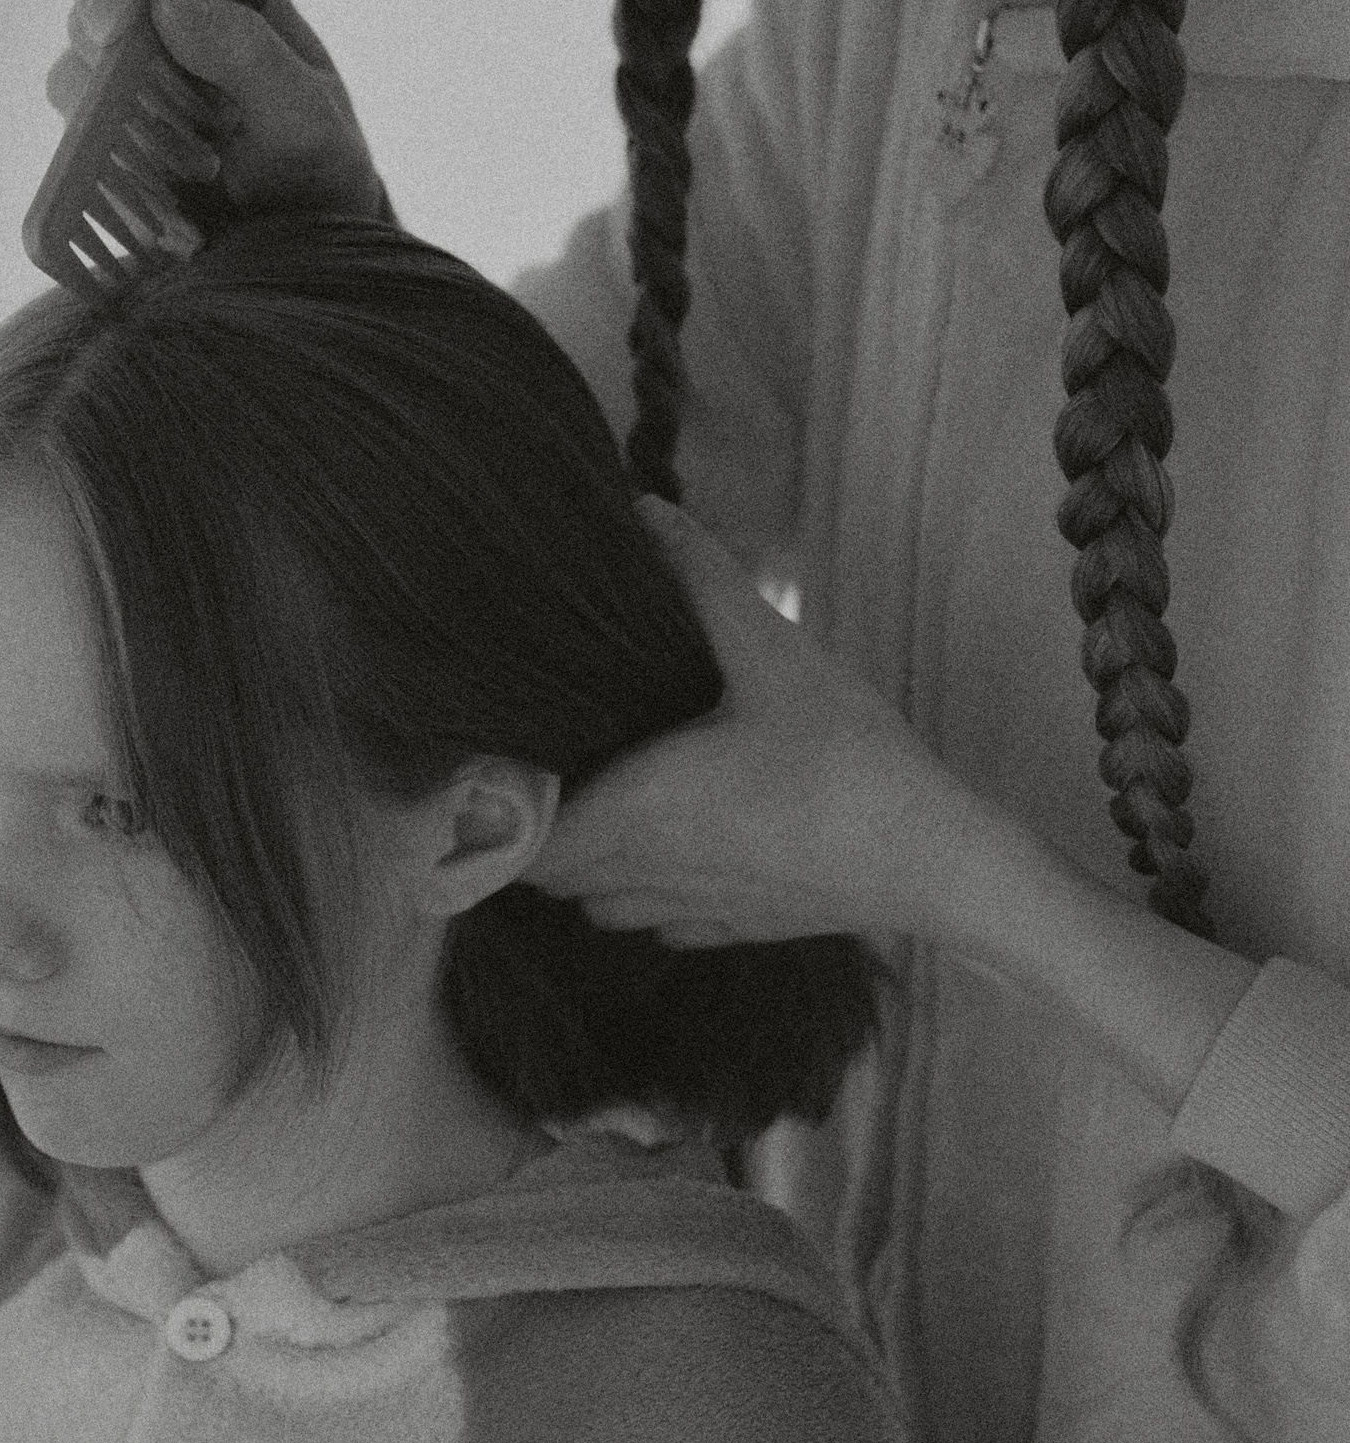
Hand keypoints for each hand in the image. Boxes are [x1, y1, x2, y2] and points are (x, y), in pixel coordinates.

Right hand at [45, 0, 389, 220]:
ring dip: (114, 124)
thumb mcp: (307, 117)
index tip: (113, 21)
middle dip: (103, 51)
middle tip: (138, 106)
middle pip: (92, 1)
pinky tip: (169, 206)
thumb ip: (249, 54)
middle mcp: (170, 27)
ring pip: (74, 75)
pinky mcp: (114, 141)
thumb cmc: (320, 168)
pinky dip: (112, 174)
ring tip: (192, 170)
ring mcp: (135, 84)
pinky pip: (78, 144)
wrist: (307, 252)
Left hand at [530, 499, 989, 950]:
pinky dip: (647, 889)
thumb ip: (702, 579)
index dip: (504, 810)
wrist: (936, 861)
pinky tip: (680, 839)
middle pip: (551, 875)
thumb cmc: (848, 759)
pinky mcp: (731, 932)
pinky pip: (655, 922)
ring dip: (591, 862)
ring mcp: (688, 915)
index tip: (516, 760)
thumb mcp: (772, 652)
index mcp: (636, 814)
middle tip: (561, 759)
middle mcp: (645, 876)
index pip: (520, 844)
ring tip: (613, 796)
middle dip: (542, 827)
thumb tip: (643, 510)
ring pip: (598, 905)